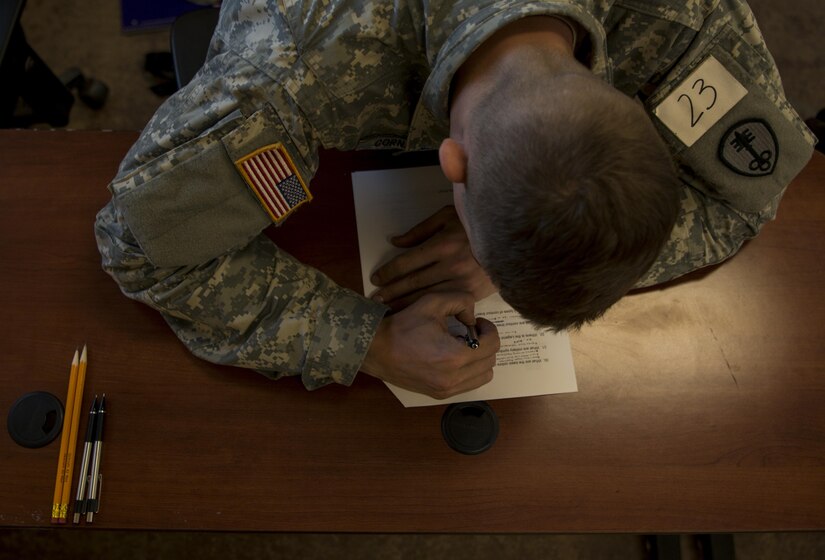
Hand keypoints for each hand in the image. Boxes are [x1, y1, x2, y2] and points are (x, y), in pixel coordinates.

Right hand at [360, 292, 499, 398]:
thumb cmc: (402, 326)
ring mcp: (447, 389)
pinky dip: (469, 371)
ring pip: (483, 376)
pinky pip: (468, 385)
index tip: (477, 321)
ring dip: (479, 359)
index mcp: (456, 356)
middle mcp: (454, 378)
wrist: (376, 349)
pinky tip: (453, 358)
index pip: (493, 345)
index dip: (489, 329)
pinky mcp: (439, 394)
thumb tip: (472, 318)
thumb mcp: (432, 302)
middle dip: (485, 343)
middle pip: (490, 361)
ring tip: (462, 346)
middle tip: (469, 331)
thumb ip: (461, 301)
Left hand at [370, 206, 496, 310]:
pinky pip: (443, 305)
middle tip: (374, 300)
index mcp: (442, 244)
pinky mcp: (471, 295)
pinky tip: (413, 314)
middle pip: (412, 283)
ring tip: (386, 309)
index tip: (376, 278)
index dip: (388, 272)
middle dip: (390, 292)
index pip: (406, 262)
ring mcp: (461, 282)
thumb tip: (395, 242)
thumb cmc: (476, 226)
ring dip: (403, 304)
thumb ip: (420, 230)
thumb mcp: (448, 217)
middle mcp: (450, 265)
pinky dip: (426, 310)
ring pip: (425, 297)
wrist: (511, 241)